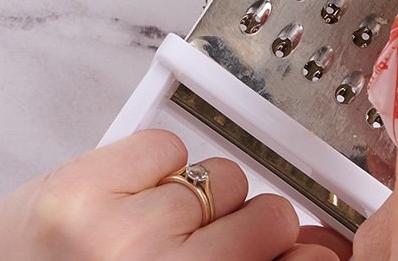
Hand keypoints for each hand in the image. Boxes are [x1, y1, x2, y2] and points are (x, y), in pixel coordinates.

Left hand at [0, 129, 344, 260]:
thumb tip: (315, 246)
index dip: (307, 250)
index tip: (308, 247)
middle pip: (268, 215)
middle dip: (244, 222)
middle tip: (207, 241)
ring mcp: (122, 235)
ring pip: (221, 176)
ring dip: (194, 196)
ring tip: (149, 228)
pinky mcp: (81, 192)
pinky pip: (167, 147)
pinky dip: (152, 165)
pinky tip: (123, 199)